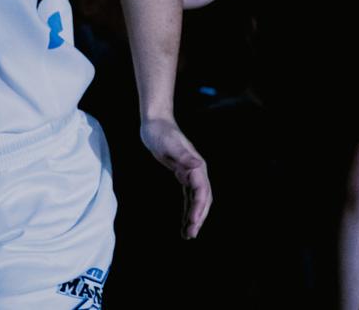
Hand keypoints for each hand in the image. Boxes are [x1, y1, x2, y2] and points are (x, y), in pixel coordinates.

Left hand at [140, 117, 211, 238]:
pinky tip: (185, 221)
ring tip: (188, 235)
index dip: (198, 208)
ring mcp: (191, 173)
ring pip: (197, 200)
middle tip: (190, 235)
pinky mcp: (183, 175)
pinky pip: (189, 196)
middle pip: (203, 199)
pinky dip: (189, 209)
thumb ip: (183, 155)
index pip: (201, 191)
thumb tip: (199, 165)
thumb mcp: (168, 143)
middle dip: (198, 218)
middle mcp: (197, 171)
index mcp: (196, 165)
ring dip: (195, 217)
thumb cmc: (160, 132)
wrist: (156, 122)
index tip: (192, 222)